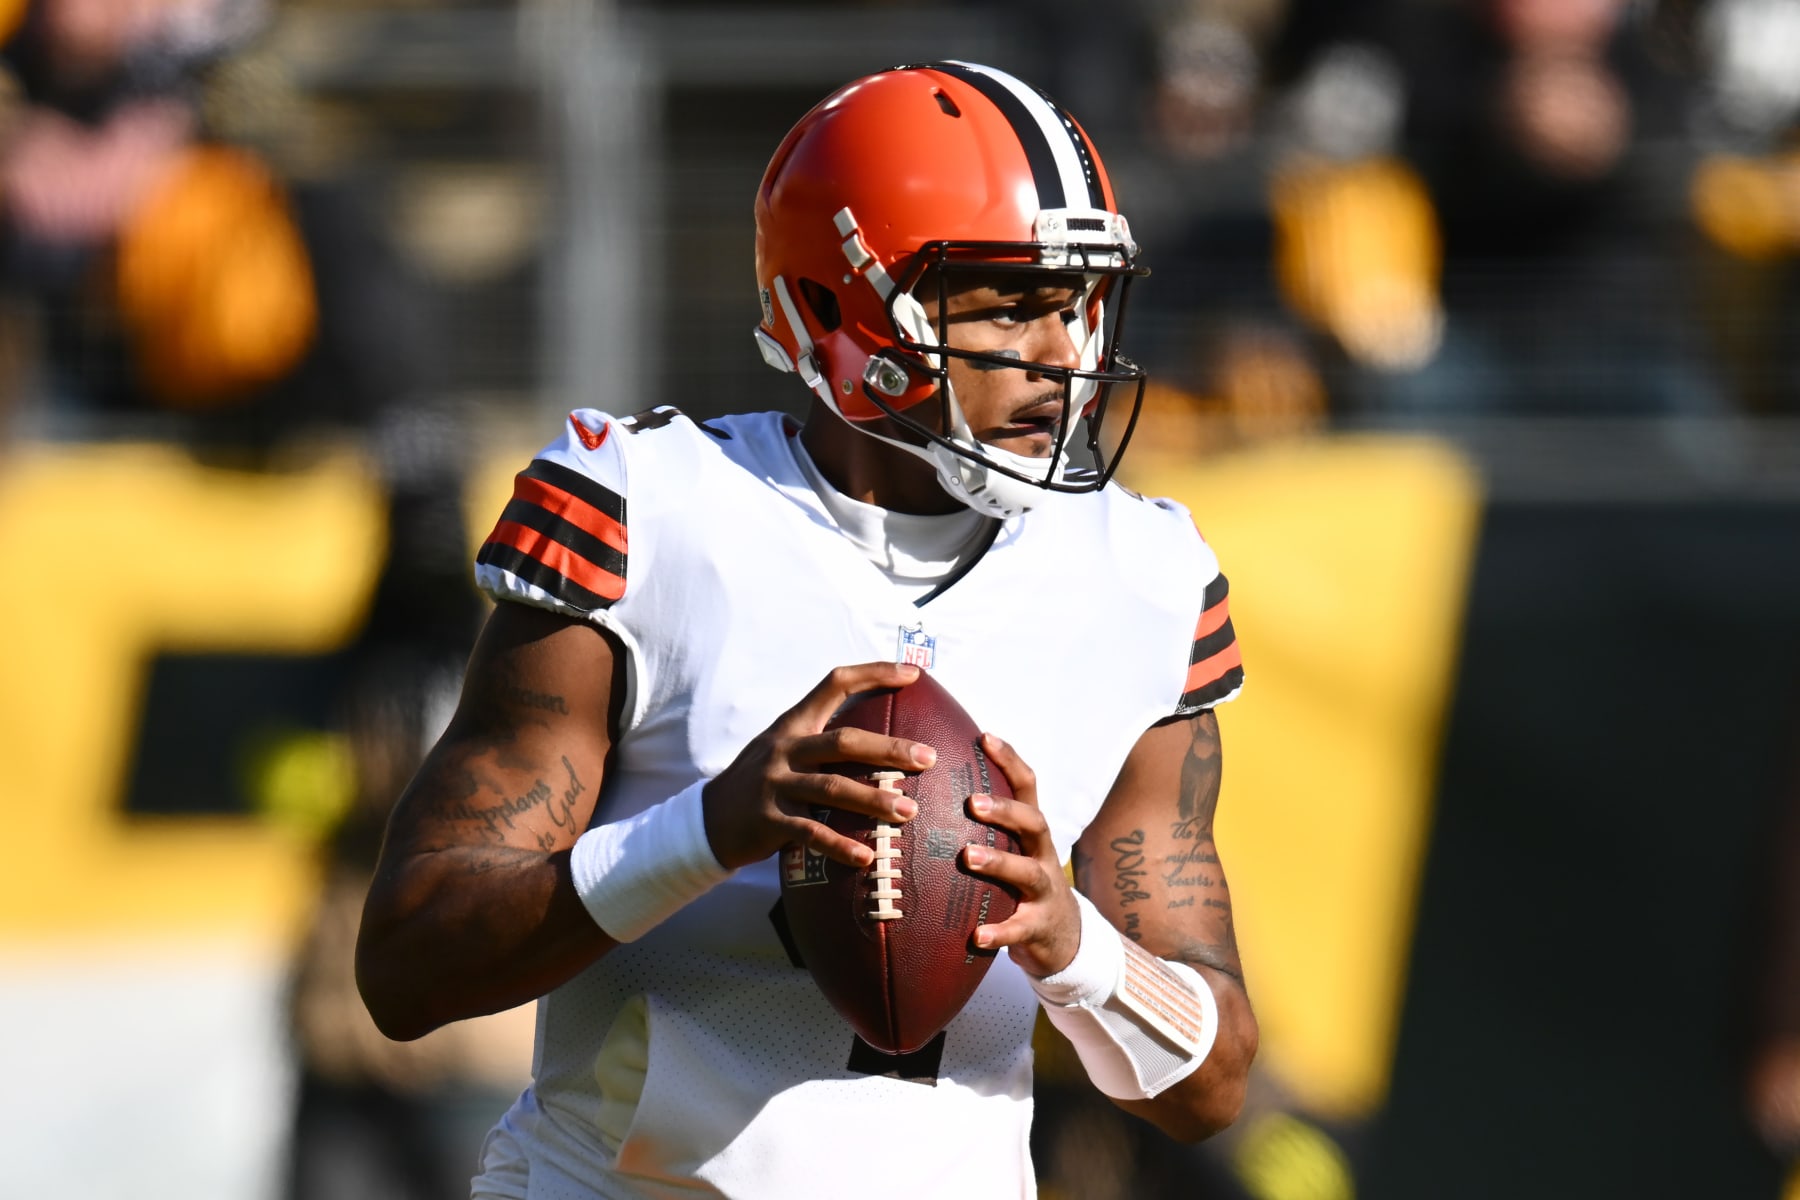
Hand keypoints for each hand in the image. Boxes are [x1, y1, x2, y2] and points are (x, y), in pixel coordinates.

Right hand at [702, 662, 935, 870]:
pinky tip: (866, 857)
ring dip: (873, 800)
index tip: (912, 672)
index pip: (835, 684)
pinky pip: (810, 833)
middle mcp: (784, 749)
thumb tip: (882, 737)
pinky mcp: (769, 821)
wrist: (709, 818)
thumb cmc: (763, 782)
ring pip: (831, 788)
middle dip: (888, 748)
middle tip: (927, 758)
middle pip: (843, 741)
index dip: (874, 673)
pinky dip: (840, 845)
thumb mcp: (784, 749)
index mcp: (793, 724)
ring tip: (908, 811)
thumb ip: (822, 739)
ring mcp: (775, 784)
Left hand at [962, 732, 1081, 978]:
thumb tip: (925, 790)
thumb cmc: (1020, 883)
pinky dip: (999, 932)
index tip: (985, 737)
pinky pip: (1020, 929)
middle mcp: (1043, 855)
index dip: (1010, 760)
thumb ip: (982, 825)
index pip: (1027, 787)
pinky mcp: (1039, 927)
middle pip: (1034, 823)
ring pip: (1028, 872)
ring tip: (968, 857)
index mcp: (1031, 832)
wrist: (1064, 937)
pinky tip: (976, 935)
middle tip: (972, 802)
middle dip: (1004, 810)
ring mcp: (1045, 891)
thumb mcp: (1011, 848)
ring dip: (999, 862)